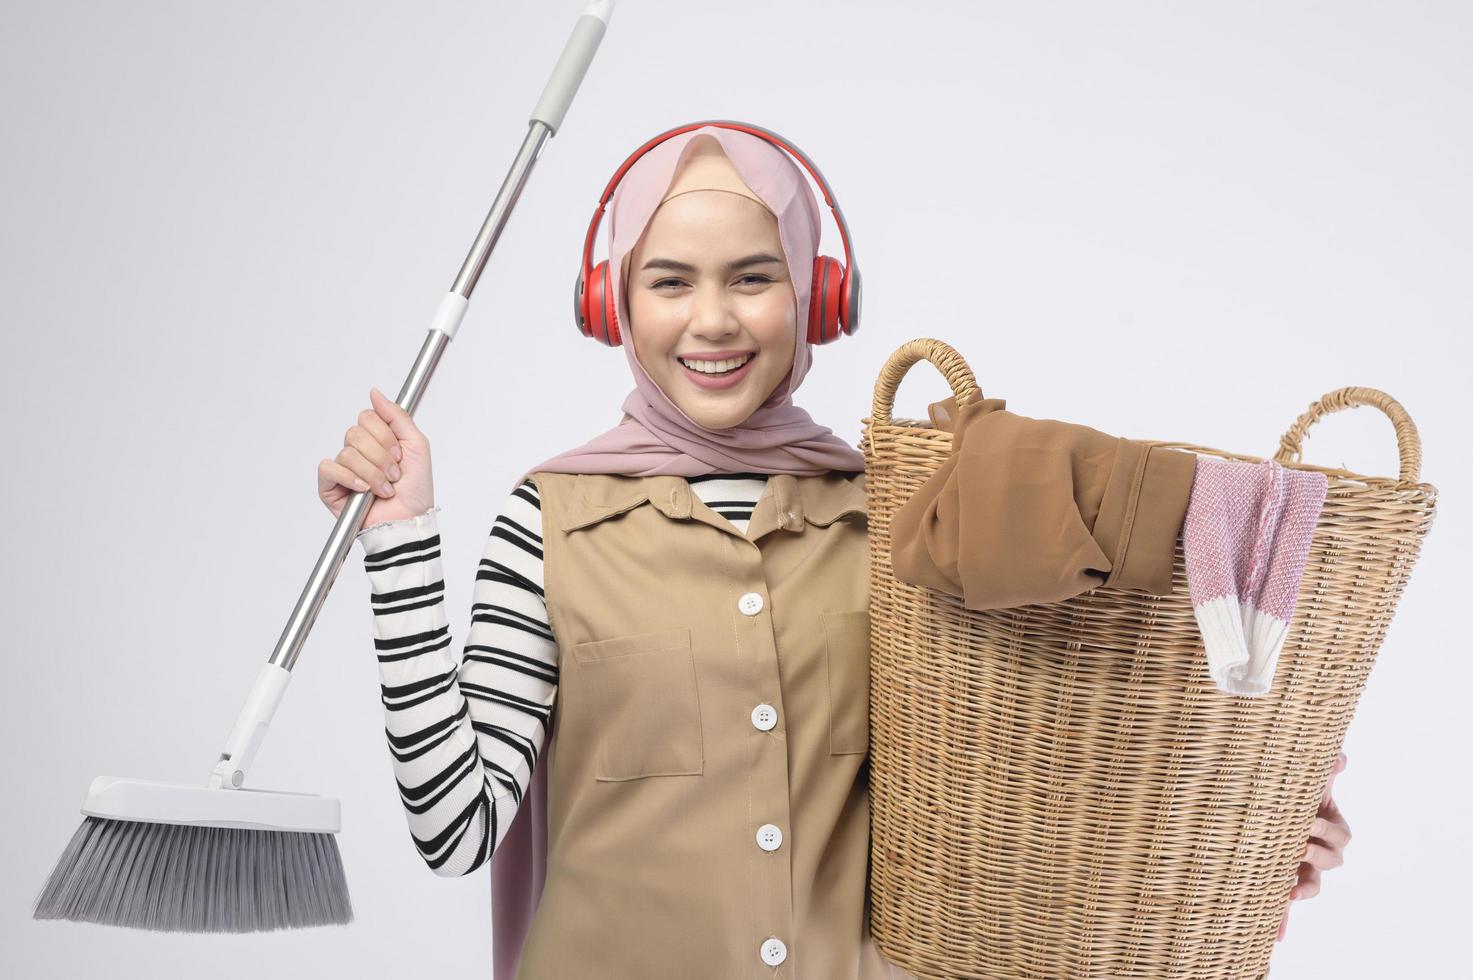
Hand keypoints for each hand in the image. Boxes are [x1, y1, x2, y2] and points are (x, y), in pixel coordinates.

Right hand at [317, 386, 434, 524]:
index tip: (399, 454)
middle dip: (380, 457)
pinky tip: (363, 489)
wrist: (409, 520)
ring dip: (372, 473)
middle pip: (355, 433)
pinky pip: (328, 468)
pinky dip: (349, 478)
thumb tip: (375, 393)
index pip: (367, 417)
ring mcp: (343, 468)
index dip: (385, 436)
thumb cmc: (415, 488)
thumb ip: (397, 416)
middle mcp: (358, 451)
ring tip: (384, 489)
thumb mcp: (416, 445)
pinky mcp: (329, 486)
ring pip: (347, 453)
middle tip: (393, 475)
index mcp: (376, 439)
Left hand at [1277, 751, 1350, 941]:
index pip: (1341, 836)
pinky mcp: (1279, 879)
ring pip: (1312, 884)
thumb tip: (1340, 758)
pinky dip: (1282, 920)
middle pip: (1332, 861)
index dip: (1328, 831)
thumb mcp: (1306, 776)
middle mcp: (1318, 850)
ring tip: (1292, 887)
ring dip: (1305, 886)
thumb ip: (1325, 766)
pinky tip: (1277, 936)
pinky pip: (1283, 905)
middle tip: (1298, 845)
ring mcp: (1300, 867)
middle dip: (1317, 854)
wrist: (1260, 800)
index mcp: (1329, 826)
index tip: (1309, 821)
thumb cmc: (1288, 788)